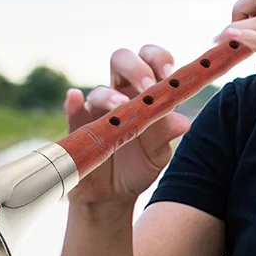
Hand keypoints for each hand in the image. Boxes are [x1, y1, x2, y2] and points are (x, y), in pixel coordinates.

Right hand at [63, 45, 189, 205]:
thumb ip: (167, 135)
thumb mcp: (158, 154)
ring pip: (98, 90)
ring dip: (110, 95)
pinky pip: (72, 111)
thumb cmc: (139, 166)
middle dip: (135, 67)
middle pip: (122, 60)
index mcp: (144, 93)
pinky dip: (73, 103)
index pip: (151, 61)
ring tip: (121, 107)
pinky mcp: (77, 128)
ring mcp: (96, 110)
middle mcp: (120, 94)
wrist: (115, 195)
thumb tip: (183, 122)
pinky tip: (75, 97)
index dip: (159, 60)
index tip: (169, 74)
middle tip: (148, 87)